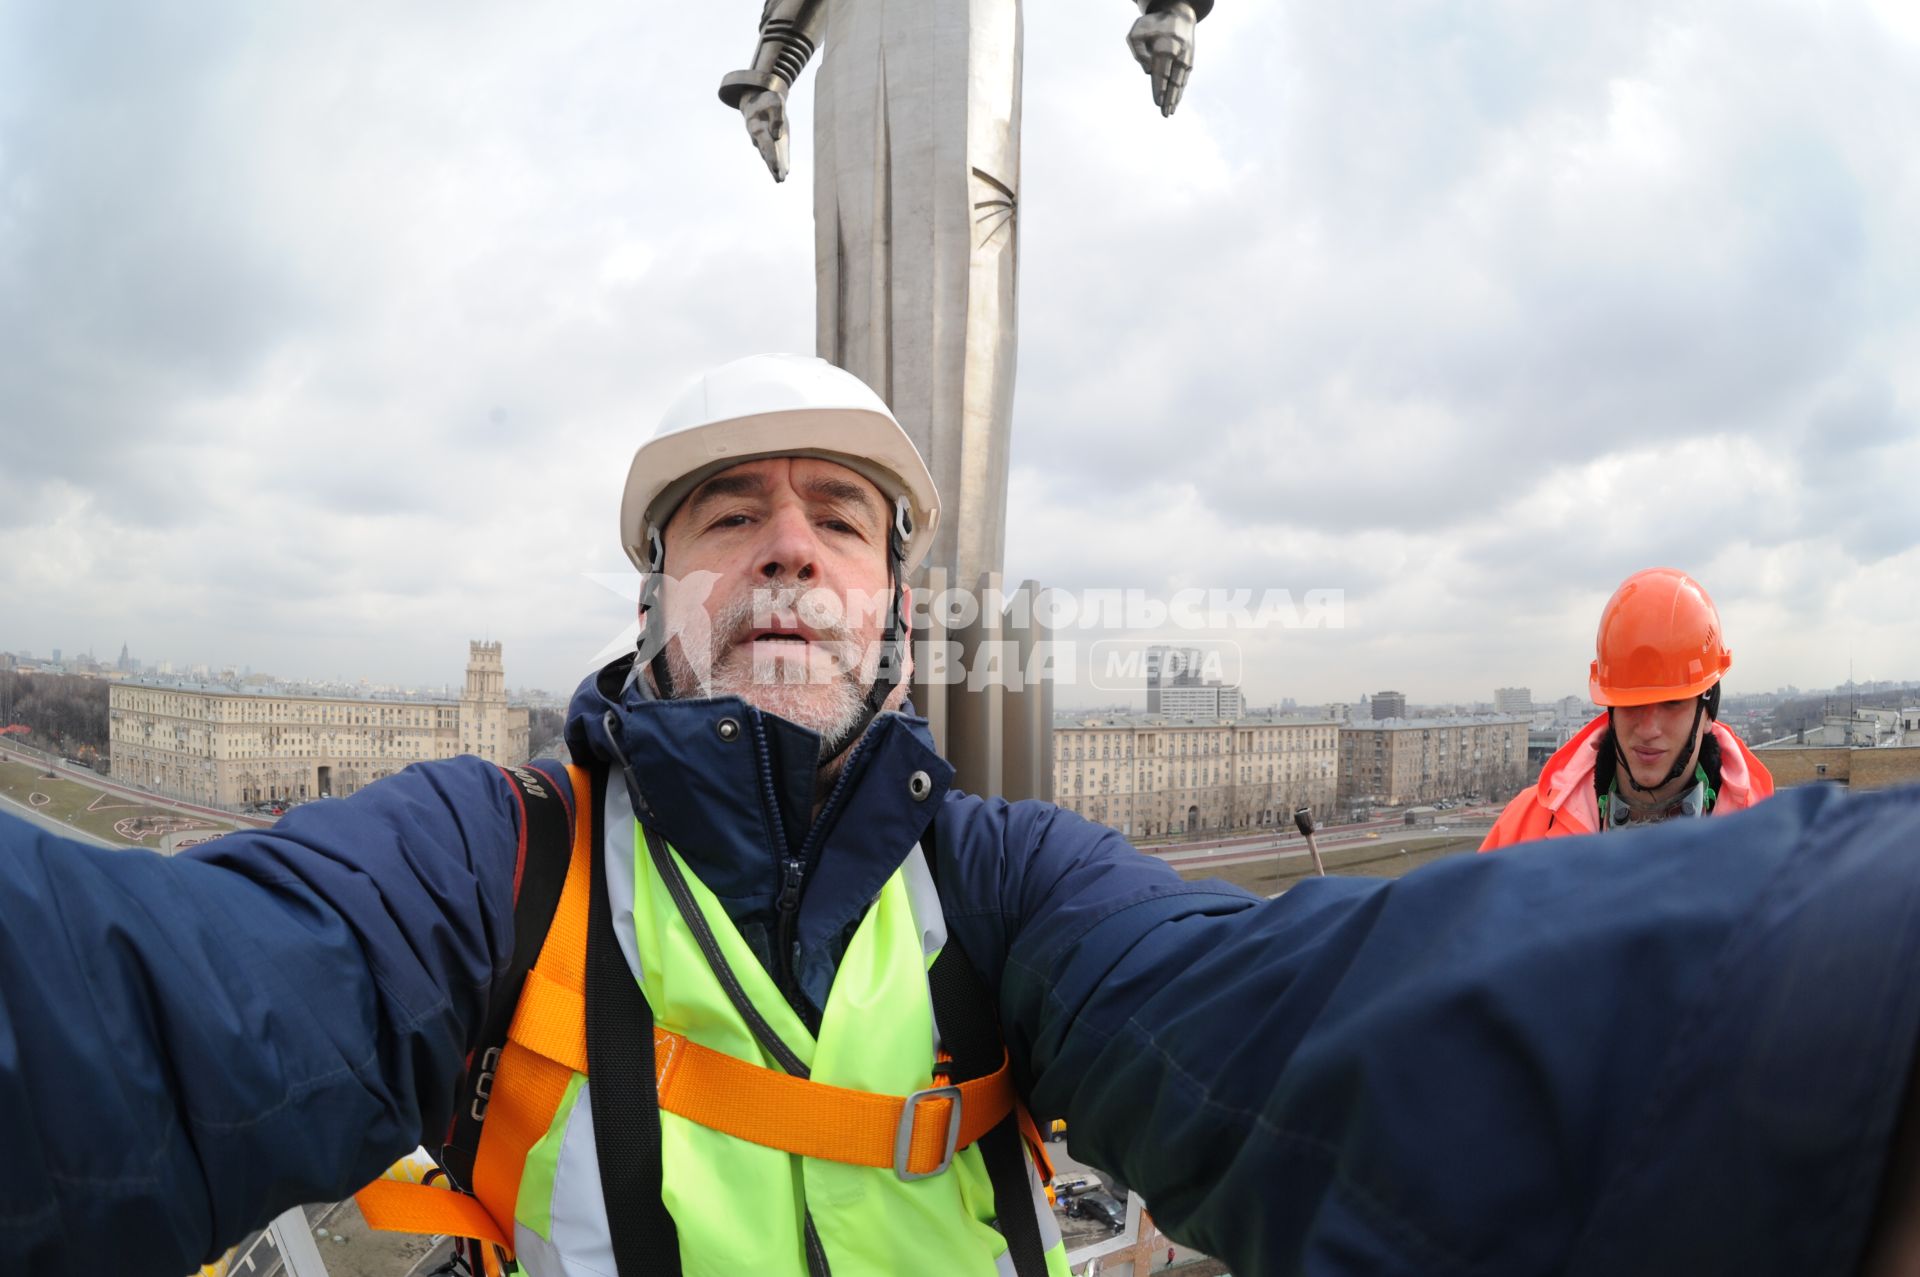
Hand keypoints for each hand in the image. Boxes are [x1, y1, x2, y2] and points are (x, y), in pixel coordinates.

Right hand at [738, 87, 790, 182]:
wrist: (759, 100)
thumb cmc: (767, 100)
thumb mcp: (775, 101)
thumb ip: (777, 117)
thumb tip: (777, 136)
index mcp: (757, 127)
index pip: (765, 144)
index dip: (771, 156)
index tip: (776, 168)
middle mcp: (758, 137)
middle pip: (766, 154)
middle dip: (773, 167)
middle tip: (779, 180)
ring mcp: (763, 141)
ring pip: (769, 156)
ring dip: (775, 168)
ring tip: (781, 179)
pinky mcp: (770, 141)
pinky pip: (774, 153)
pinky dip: (780, 162)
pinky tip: (785, 171)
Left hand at [1127, 2, 1197, 117]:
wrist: (1179, 13)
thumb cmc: (1153, 24)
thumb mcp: (1138, 32)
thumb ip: (1138, 51)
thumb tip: (1148, 71)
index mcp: (1165, 47)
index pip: (1161, 73)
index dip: (1159, 89)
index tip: (1157, 103)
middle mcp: (1178, 54)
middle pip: (1173, 81)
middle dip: (1168, 99)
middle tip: (1165, 114)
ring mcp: (1186, 58)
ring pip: (1180, 82)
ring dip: (1175, 98)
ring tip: (1170, 113)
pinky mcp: (1189, 61)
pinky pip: (1184, 79)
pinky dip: (1180, 91)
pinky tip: (1175, 102)